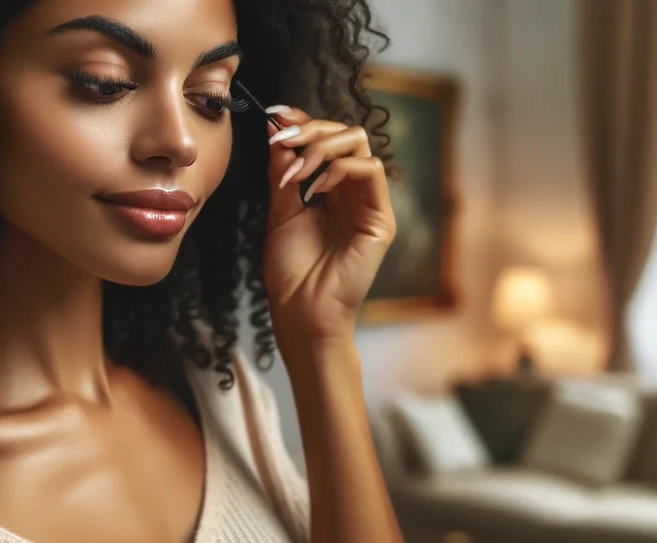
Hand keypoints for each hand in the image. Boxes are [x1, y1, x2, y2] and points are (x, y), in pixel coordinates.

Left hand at [263, 107, 394, 343]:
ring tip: (296, 173)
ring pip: (360, 145)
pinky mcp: (381, 220)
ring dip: (322, 147)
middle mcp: (354, 193)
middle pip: (346, 134)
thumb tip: (275, 129)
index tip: (276, 116)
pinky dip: (340, 169)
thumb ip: (282, 171)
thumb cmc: (290, 271)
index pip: (327, 140)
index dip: (305, 121)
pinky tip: (316, 189)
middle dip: (312, 130)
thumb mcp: (280, 210)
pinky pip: (371, 172)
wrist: (300, 312)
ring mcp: (370, 205)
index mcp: (331, 190)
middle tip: (283, 143)